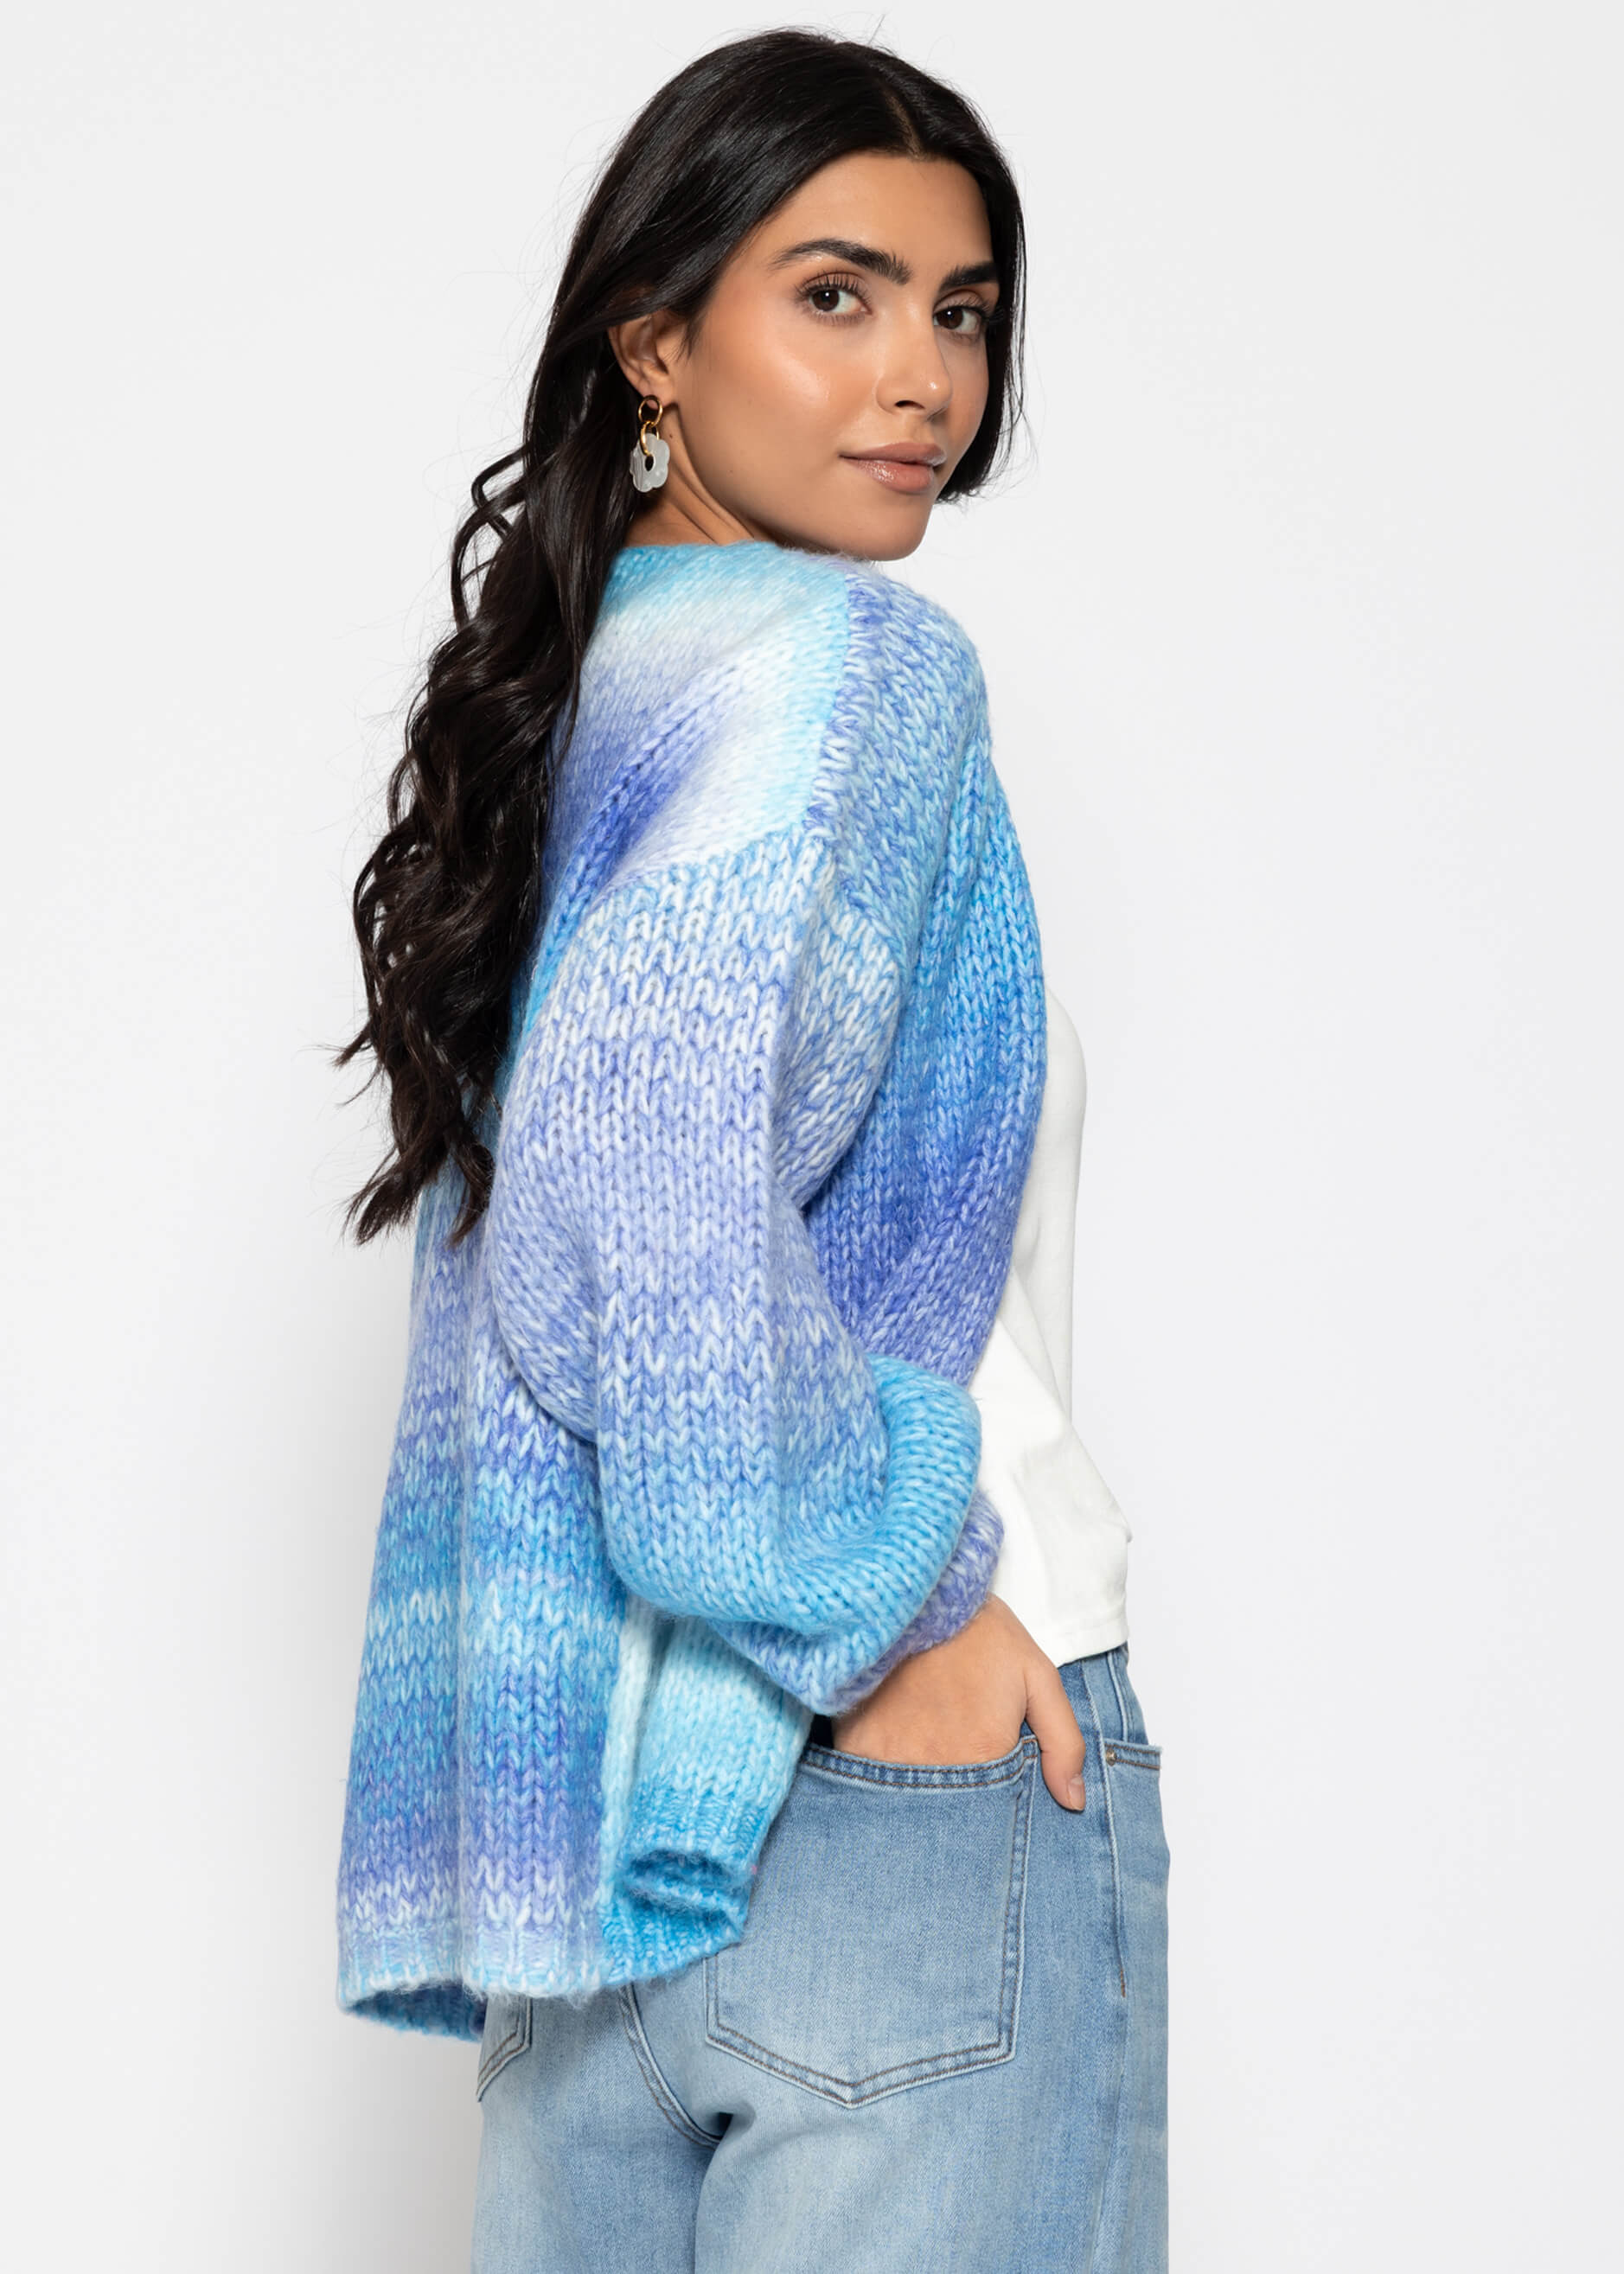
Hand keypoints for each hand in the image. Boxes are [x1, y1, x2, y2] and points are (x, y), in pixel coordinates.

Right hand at [831, 1595, 1086, 1810]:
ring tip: (928, 1767)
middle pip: (949, 1818)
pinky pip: (868, 1788)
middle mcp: (935, 1766)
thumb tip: (1073, 1801)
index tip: (990, 1793)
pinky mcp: (854, 1745)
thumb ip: (1063, 1742)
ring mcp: (889, 1758)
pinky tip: (895, 1760)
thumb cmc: (976, 1633)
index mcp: (984, 1753)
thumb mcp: (1035, 1674)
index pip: (993, 1817)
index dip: (995, 1814)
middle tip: (957, 1774)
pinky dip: (881, 1785)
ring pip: (908, 1808)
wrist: (912, 1594)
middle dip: (957, 1814)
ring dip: (919, 1800)